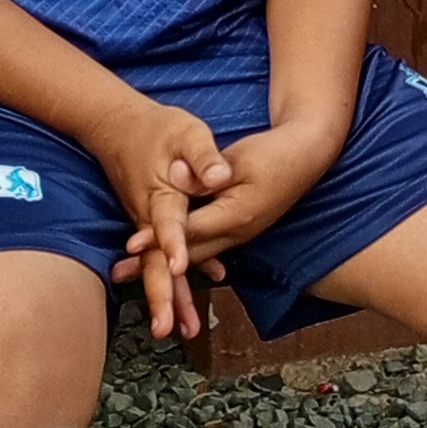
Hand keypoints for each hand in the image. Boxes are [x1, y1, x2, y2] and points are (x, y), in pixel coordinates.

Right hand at [87, 91, 233, 347]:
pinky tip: (189, 300)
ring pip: (155, 267)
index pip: (167, 222)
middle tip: (165, 330)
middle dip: (161, 296)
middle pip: (153, 261)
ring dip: (168, 299)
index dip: (174, 242)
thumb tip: (219, 177)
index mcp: (160, 193)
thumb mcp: (186, 132)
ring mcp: (146, 223)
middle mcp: (148, 216)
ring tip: (181, 331)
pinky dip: (174, 281)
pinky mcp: (149, 225)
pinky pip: (159, 259)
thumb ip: (202, 155)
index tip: (181, 264)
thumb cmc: (157, 128)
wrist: (117, 126)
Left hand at [113, 122, 337, 339]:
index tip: (130, 245)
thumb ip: (205, 172)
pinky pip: (207, 249)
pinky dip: (182, 256)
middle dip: (153, 265)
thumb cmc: (274, 154)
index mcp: (236, 216)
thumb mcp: (239, 159)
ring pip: (196, 256)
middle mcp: (238, 233)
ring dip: (164, 266)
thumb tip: (176, 176)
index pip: (190, 231)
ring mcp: (240, 235)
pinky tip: (166, 266)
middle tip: (118, 273)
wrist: (308, 156)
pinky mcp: (238, 230)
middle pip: (189, 255)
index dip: (159, 239)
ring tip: (130, 273)